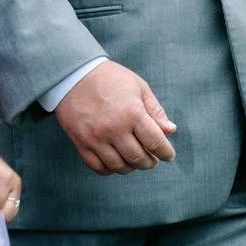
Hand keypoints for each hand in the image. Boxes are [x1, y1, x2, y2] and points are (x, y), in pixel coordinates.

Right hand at [54, 60, 177, 173]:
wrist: (74, 75)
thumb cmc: (110, 79)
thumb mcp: (139, 87)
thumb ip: (156, 111)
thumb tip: (170, 130)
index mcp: (132, 113)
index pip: (155, 142)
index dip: (165, 153)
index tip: (168, 156)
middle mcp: (114, 129)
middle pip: (138, 158)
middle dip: (150, 163)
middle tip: (153, 160)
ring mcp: (96, 138)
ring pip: (119, 166)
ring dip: (131, 167)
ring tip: (135, 161)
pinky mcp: (81, 143)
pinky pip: (98, 167)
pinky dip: (110, 169)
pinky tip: (116, 162)